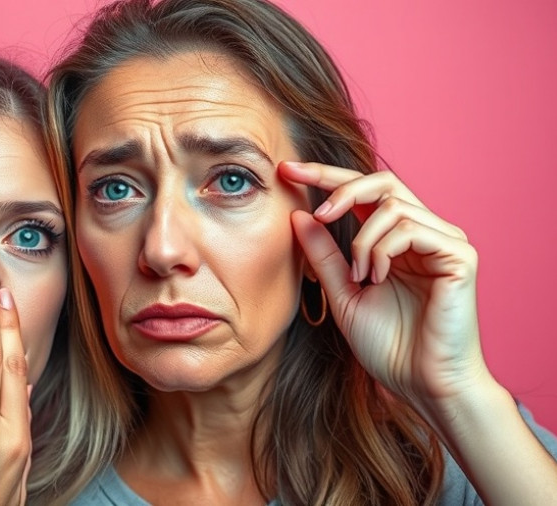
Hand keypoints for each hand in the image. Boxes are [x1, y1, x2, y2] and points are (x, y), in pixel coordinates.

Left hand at [281, 162, 488, 413]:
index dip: (325, 176)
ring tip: (359, 277)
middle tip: (317, 213)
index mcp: (397, 240)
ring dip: (362, 240)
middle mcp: (425, 232)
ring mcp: (445, 241)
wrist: (421, 384)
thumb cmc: (388, 345)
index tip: (286, 169)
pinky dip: (382, 250)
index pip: (363, 192)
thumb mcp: (342, 293)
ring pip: (392, 205)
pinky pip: (410, 229)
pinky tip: (376, 278)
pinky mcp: (459, 256)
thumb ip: (323, 255)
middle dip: (341, 188)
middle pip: (383, 181)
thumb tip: (297, 214)